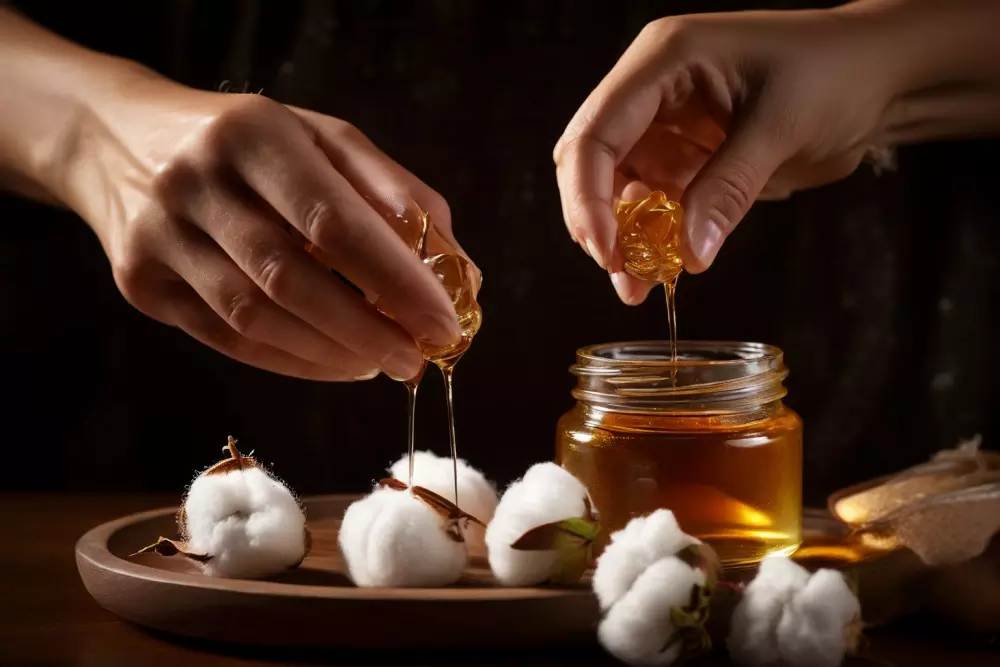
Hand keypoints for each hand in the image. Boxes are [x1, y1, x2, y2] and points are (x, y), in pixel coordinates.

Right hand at [63, 76, 467, 381]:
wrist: (118, 139)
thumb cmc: (250, 142)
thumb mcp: (323, 139)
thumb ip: (395, 194)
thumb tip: (458, 270)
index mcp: (252, 134)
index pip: (333, 220)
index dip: (394, 280)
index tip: (443, 323)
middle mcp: (195, 183)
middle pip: (290, 279)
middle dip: (367, 330)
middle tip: (416, 357)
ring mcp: (158, 237)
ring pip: (254, 318)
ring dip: (332, 353)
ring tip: (383, 362)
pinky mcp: (141, 284)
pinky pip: (226, 340)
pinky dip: (292, 360)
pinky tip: (336, 363)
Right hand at [554, 4, 901, 303]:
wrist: (880, 76)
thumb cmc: (838, 72)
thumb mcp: (783, 128)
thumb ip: (729, 188)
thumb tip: (691, 253)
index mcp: (664, 59)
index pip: (597, 130)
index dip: (588, 194)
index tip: (605, 251)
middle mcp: (653, 87)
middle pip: (591, 158)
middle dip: (597, 218)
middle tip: (619, 273)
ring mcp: (666, 122)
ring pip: (617, 186)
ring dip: (624, 236)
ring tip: (639, 286)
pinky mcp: (685, 153)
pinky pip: (654, 199)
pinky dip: (655, 235)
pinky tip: (665, 268)